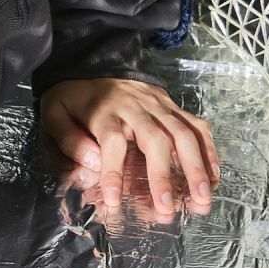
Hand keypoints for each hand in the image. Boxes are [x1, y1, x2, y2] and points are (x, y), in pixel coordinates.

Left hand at [37, 77, 219, 216]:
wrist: (93, 60)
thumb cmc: (75, 96)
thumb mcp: (55, 111)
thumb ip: (68, 137)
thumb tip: (92, 162)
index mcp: (104, 109)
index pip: (111, 140)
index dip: (113, 170)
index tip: (113, 199)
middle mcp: (134, 105)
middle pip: (154, 138)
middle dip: (162, 175)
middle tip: (166, 207)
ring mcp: (157, 103)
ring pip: (182, 132)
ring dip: (195, 166)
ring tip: (201, 196)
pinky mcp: (171, 104)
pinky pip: (196, 124)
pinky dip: (208, 148)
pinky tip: (213, 174)